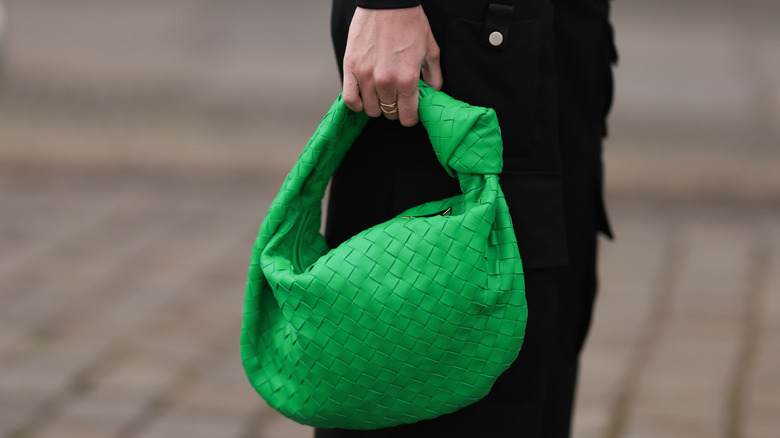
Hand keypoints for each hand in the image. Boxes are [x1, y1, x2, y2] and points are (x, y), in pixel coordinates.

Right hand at [342, 6, 442, 126]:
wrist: (387, 1)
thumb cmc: (409, 22)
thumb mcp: (430, 49)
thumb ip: (434, 76)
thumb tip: (433, 92)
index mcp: (408, 79)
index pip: (407, 117)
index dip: (410, 117)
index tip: (409, 112)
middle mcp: (386, 81)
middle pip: (389, 113)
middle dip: (394, 109)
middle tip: (396, 98)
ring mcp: (366, 76)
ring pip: (370, 109)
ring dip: (377, 105)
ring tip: (381, 95)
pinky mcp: (351, 67)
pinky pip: (350, 99)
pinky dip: (357, 104)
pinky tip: (363, 98)